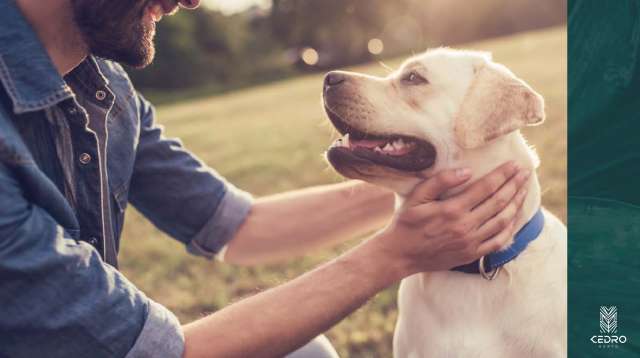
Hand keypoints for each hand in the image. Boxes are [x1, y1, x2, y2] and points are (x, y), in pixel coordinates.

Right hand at [371, 161, 529, 274]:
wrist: (401, 254)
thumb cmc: (406, 222)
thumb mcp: (417, 197)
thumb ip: (440, 181)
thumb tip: (466, 171)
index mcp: (452, 209)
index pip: (486, 188)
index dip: (502, 175)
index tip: (514, 165)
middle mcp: (465, 226)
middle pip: (499, 202)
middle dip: (514, 186)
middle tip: (525, 173)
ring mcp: (470, 242)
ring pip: (502, 221)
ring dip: (516, 204)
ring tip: (523, 191)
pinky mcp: (471, 254)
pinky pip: (498, 241)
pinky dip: (510, 228)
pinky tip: (514, 217)